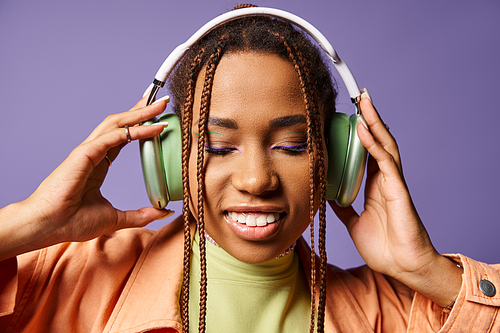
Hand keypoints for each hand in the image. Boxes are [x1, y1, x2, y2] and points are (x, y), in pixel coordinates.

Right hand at [2, 96, 172, 259]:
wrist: (49, 226)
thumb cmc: (73, 222)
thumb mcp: (117, 218)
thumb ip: (143, 214)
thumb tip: (165, 211)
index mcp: (98, 164)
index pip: (123, 137)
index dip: (141, 126)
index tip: (158, 118)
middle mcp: (94, 152)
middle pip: (121, 124)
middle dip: (142, 110)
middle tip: (162, 101)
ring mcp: (88, 151)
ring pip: (118, 124)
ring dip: (140, 112)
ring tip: (159, 104)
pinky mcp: (85, 153)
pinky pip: (115, 136)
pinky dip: (136, 130)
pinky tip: (154, 127)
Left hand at [330, 91, 461, 305]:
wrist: (402, 266)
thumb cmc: (384, 246)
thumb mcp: (354, 222)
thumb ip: (343, 207)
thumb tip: (327, 195)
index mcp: (376, 184)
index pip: (369, 150)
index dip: (361, 132)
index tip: (349, 115)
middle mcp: (386, 178)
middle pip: (378, 140)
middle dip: (370, 117)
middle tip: (359, 96)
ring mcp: (393, 182)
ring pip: (385, 145)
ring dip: (374, 122)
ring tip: (363, 102)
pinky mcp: (398, 190)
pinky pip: (385, 162)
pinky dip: (373, 145)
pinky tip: (363, 130)